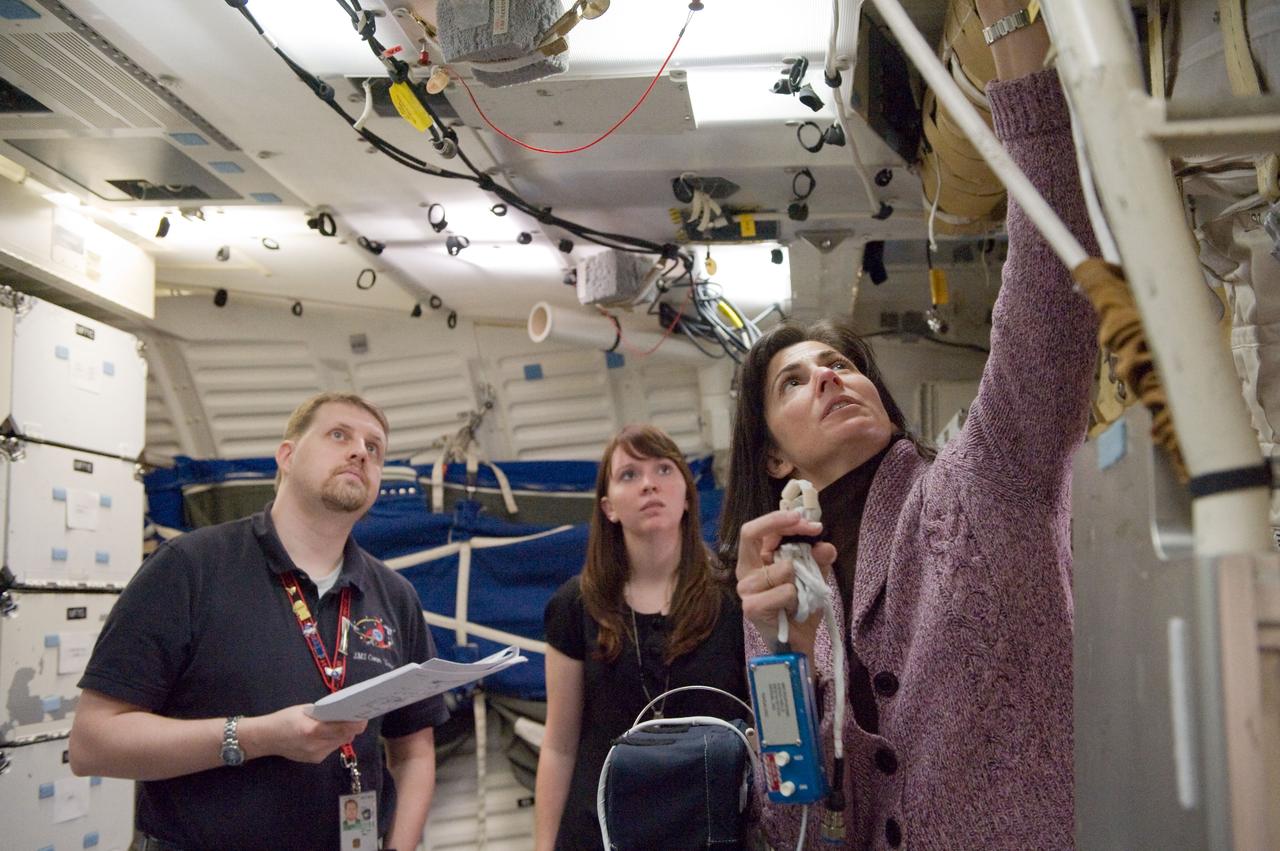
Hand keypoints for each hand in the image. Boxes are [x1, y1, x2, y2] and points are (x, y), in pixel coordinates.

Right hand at [239, 704, 367, 763]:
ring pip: (339, 743)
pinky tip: (328, 733)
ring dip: (343, 733)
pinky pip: (331, 748)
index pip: (342, 728)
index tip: (364, 716)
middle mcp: (315, 745)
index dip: (356, 724)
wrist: (266, 739)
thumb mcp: (304, 710)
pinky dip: (334, 740)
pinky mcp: (315, 760)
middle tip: (357, 716)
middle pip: (344, 736)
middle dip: (352, 727)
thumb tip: (345, 712)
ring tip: (343, 723)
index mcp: (312, 730)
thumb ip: (324, 713)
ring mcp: (315, 755)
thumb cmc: (285, 719)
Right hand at [735, 509, 836, 657]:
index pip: (758, 530)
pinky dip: (797, 599)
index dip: (781, 520)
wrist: (797, 645)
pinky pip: (785, 591)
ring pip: (782, 567)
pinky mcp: (751, 607)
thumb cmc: (800, 608)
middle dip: (781, 525)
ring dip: (800, 579)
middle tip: (812, 529)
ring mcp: (746, 589)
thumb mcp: (814, 578)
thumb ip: (818, 560)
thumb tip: (826, 546)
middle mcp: (745, 571)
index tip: (810, 522)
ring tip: (800, 596)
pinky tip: (793, 610)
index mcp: (755, 560)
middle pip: (750, 534)